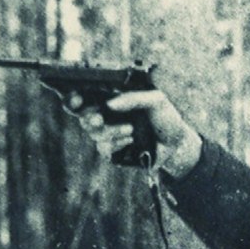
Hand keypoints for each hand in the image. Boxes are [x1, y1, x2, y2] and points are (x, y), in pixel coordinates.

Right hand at [69, 90, 202, 177]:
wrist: (177, 145)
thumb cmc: (166, 117)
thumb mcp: (156, 100)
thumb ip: (134, 98)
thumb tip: (110, 105)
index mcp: (112, 99)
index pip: (84, 97)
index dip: (72, 98)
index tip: (76, 99)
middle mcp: (107, 116)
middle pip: (83, 118)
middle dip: (89, 118)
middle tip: (99, 118)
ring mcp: (109, 135)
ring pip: (94, 134)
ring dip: (111, 132)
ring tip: (131, 129)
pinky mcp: (114, 151)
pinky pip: (104, 149)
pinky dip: (116, 144)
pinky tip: (130, 140)